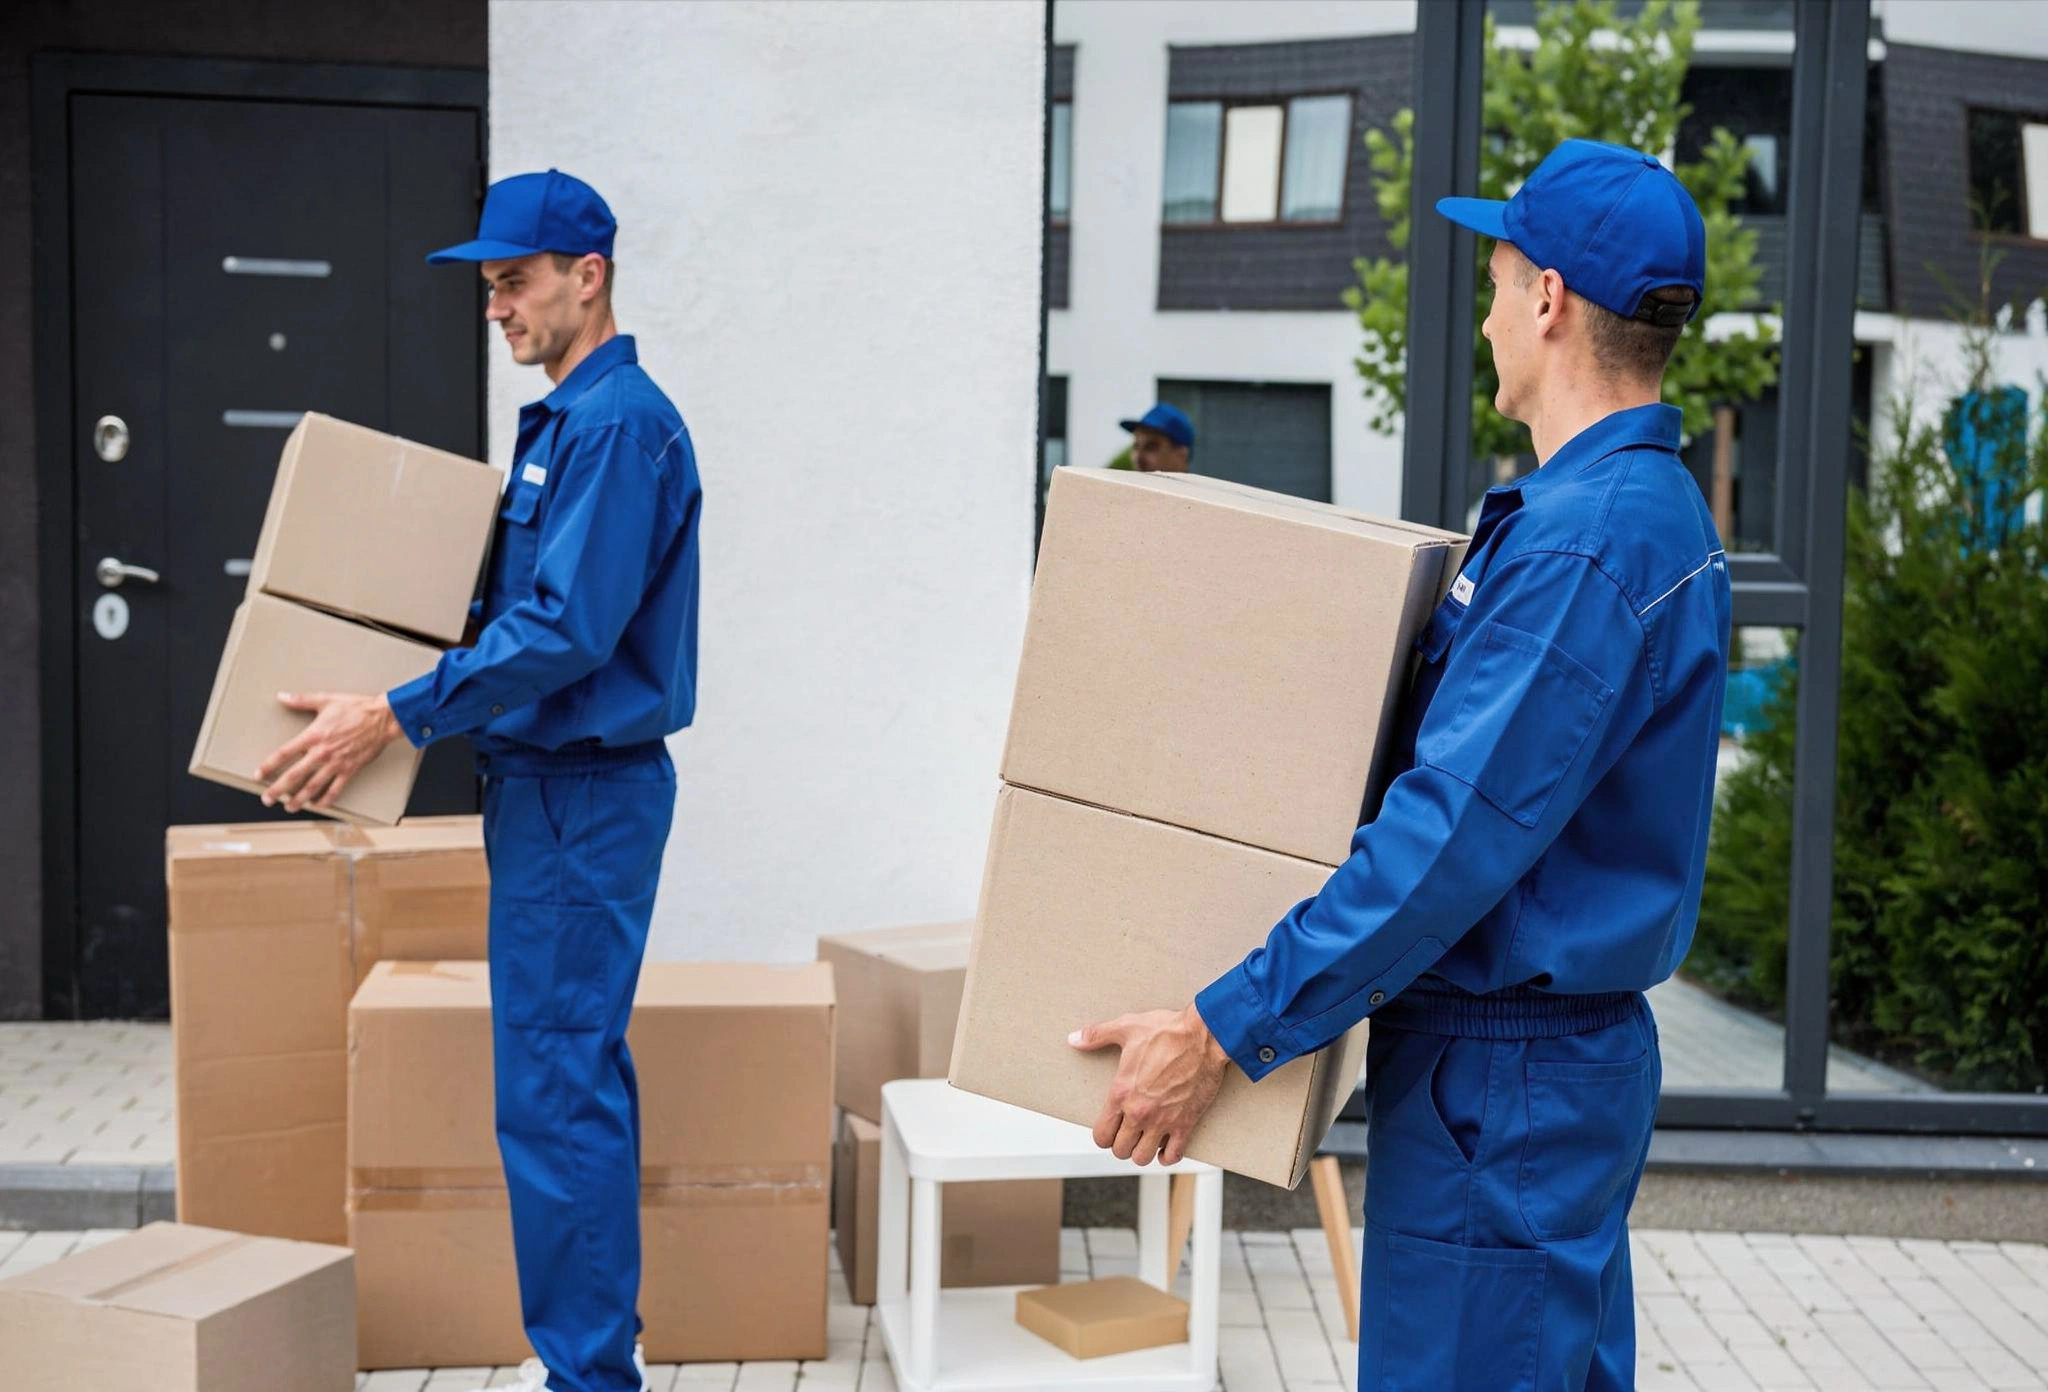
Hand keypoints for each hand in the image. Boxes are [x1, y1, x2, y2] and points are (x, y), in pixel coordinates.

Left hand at [256, 692, 403, 812]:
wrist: (384, 718)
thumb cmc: (357, 708)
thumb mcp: (326, 700)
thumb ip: (301, 700)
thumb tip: (282, 697)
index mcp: (313, 735)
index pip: (284, 754)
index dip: (268, 765)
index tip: (258, 774)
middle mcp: (322, 753)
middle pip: (294, 776)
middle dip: (278, 790)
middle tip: (267, 799)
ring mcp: (336, 764)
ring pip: (313, 787)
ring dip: (299, 799)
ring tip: (289, 807)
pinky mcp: (350, 769)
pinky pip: (336, 789)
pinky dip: (326, 799)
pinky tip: (318, 804)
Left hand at [1069, 1004, 1230, 1166]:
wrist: (1204, 1036)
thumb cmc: (1167, 1030)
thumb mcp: (1126, 1027)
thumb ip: (1096, 1035)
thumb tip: (1074, 1039)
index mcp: (1121, 1093)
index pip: (1101, 1135)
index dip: (1103, 1135)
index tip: (1110, 1128)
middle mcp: (1139, 1112)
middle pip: (1120, 1150)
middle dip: (1122, 1144)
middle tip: (1128, 1133)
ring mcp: (1163, 1120)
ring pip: (1143, 1158)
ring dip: (1142, 1152)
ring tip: (1145, 1140)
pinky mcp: (1185, 1123)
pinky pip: (1173, 1155)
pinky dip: (1168, 1156)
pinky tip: (1166, 1146)